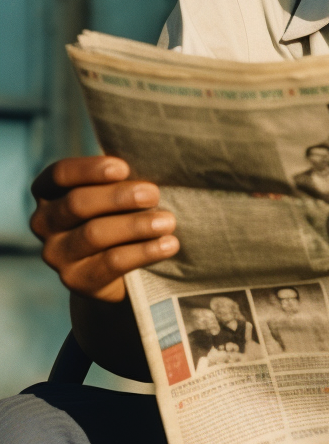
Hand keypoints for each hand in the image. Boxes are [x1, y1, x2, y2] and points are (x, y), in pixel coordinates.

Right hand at [31, 156, 178, 301]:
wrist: (112, 270)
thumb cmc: (115, 214)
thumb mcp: (110, 193)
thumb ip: (117, 179)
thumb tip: (149, 162)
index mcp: (48, 192)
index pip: (60, 174)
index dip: (90, 169)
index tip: (124, 168)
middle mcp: (44, 223)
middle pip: (78, 204)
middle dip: (119, 197)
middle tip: (153, 194)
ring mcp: (56, 254)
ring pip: (95, 234)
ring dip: (136, 225)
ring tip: (168, 221)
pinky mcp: (76, 280)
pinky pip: (112, 262)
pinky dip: (144, 251)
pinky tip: (168, 244)